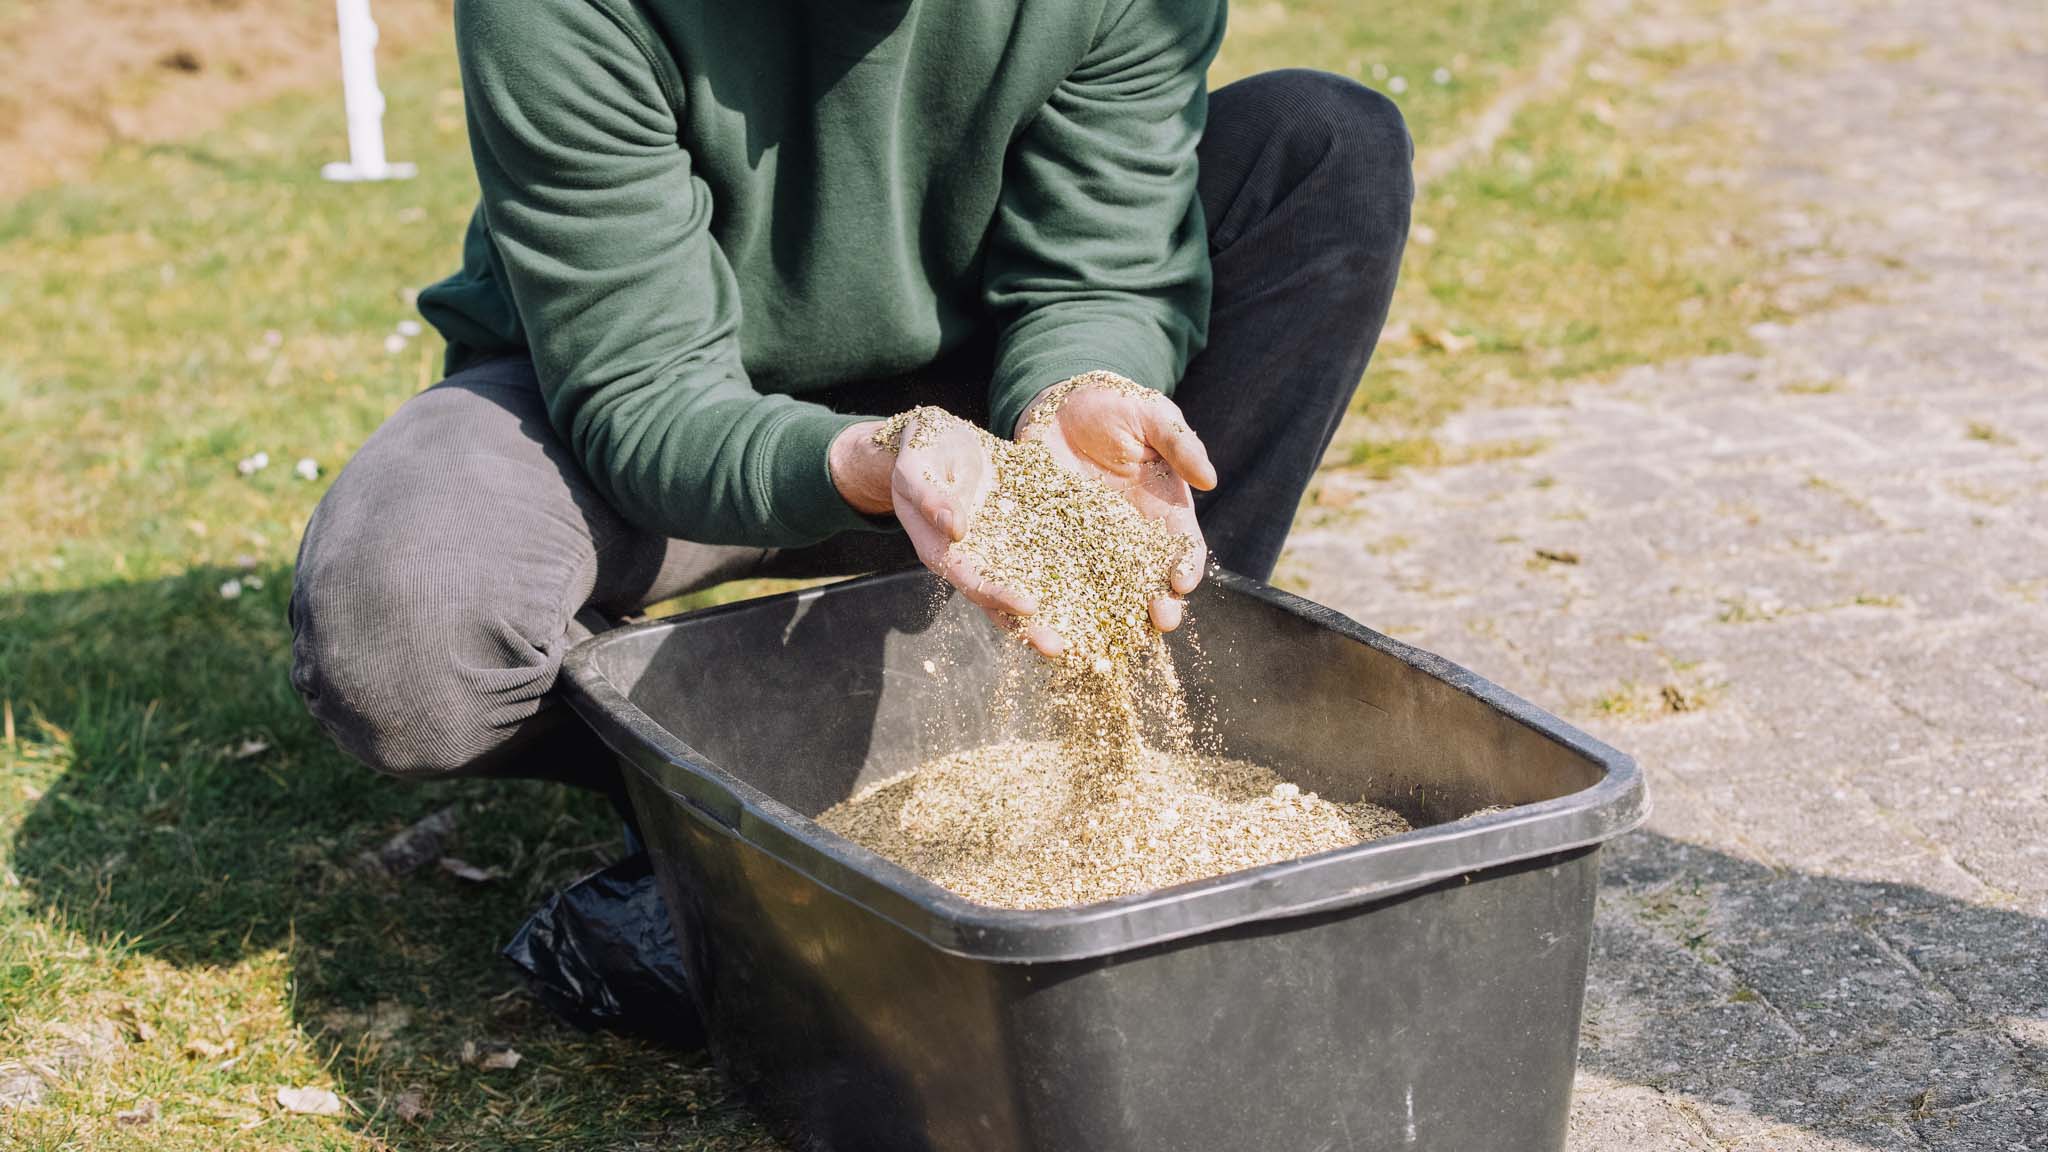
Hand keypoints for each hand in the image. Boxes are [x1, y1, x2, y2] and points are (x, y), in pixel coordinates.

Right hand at [830, 412, 1064, 655]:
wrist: (936, 437)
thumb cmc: (920, 451)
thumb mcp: (917, 469)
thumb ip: (930, 498)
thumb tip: (956, 529)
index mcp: (941, 550)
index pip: (972, 581)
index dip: (1000, 596)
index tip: (1032, 607)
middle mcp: (971, 558)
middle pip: (1000, 601)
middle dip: (1030, 626)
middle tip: (1062, 649)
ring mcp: (997, 548)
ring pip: (1026, 586)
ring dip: (1052, 611)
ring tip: (1085, 636)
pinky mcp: (1016, 532)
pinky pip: (1042, 555)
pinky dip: (1064, 573)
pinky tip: (1097, 583)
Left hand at [1015, 374, 1215, 632]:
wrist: (1061, 401)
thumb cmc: (1117, 406)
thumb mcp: (1153, 416)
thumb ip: (1180, 444)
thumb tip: (1209, 479)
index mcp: (1166, 510)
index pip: (1185, 549)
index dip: (1187, 569)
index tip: (1182, 583)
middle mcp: (1134, 535)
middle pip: (1152, 580)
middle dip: (1159, 605)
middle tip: (1157, 621)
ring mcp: (1094, 542)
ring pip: (1109, 589)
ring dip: (1114, 615)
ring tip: (1113, 635)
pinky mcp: (1057, 540)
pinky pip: (1062, 575)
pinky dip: (1064, 599)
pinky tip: (1061, 616)